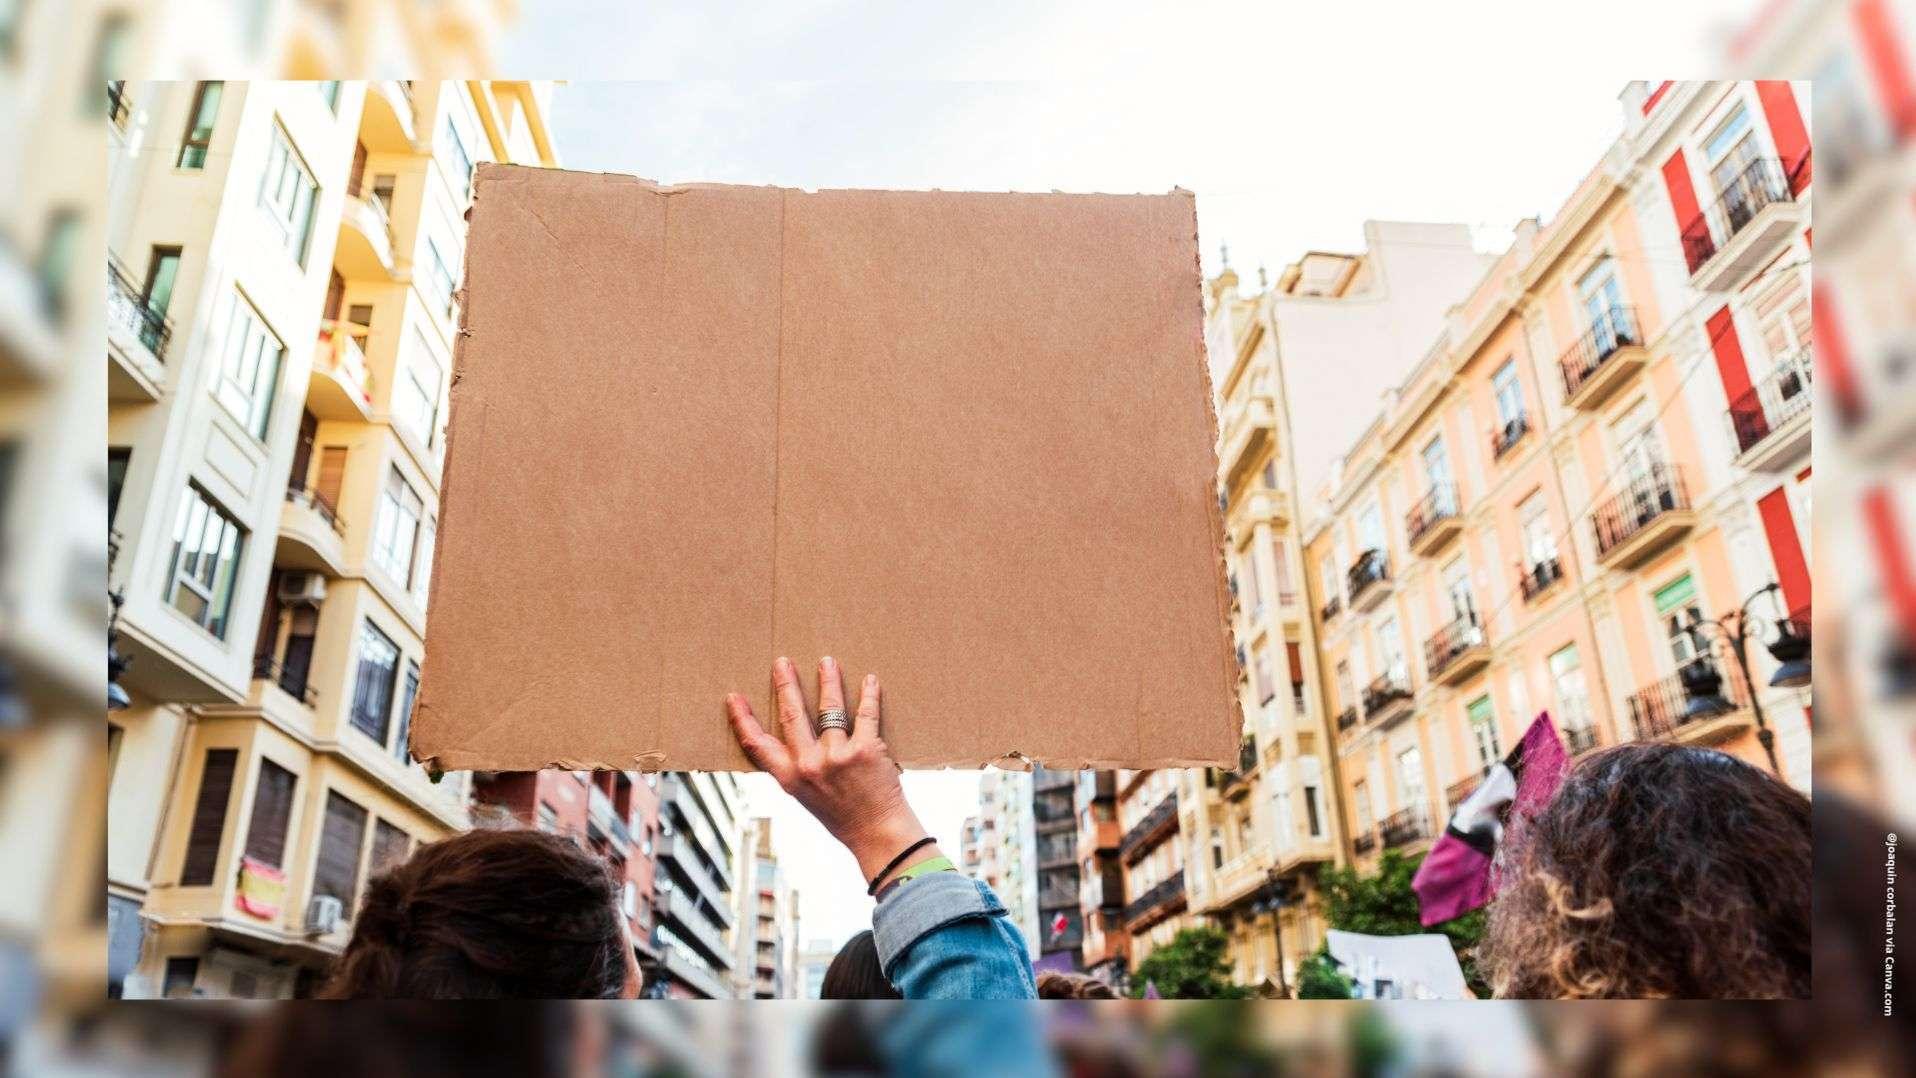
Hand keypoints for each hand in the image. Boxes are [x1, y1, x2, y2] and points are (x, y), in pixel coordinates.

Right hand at [727, 657, 936, 890]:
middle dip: (786, 684)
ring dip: (829, 680)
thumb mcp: (806, 797)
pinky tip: (870, 681)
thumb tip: (789, 740)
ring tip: (828, 662)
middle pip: (792, 714)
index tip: (734, 697)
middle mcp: (809, 765)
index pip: (756, 744)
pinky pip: (866, 713)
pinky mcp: (865, 749)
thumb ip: (796, 769)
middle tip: (782, 662)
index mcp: (789, 778)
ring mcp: (837, 756)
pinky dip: (869, 694)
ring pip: (830, 707)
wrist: (877, 833)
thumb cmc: (842, 816)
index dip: (742, 719)